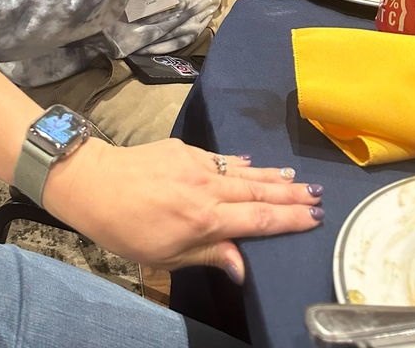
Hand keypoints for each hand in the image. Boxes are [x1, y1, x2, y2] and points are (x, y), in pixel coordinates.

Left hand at [45, 138, 323, 279]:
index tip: (315, 217)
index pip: (258, 220)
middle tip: (319, 195)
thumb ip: (209, 254)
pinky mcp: (183, 149)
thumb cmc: (127, 229)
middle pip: (258, 193)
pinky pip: (221, 158)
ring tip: (297, 180)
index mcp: (206, 218)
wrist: (95, 183)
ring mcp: (196, 164)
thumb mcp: (167, 256)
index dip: (289, 220)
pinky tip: (254, 164)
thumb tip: (243, 265)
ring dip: (272, 177)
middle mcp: (207, 188)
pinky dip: (241, 163)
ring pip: (243, 172)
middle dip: (291, 196)